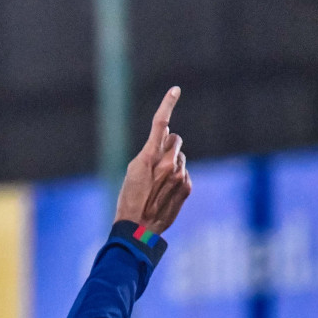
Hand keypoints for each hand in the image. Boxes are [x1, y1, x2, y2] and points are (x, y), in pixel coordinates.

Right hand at [114, 87, 191, 234]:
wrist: (139, 227)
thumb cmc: (130, 200)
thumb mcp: (133, 172)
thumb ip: (150, 152)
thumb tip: (166, 135)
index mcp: (149, 158)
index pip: (160, 125)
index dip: (167, 104)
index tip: (176, 89)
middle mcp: (167, 164)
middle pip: (175, 140)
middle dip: (169, 145)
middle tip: (156, 163)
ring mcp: (179, 175)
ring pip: (180, 158)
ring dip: (172, 164)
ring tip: (158, 184)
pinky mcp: (187, 187)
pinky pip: (185, 173)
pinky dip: (177, 178)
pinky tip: (166, 193)